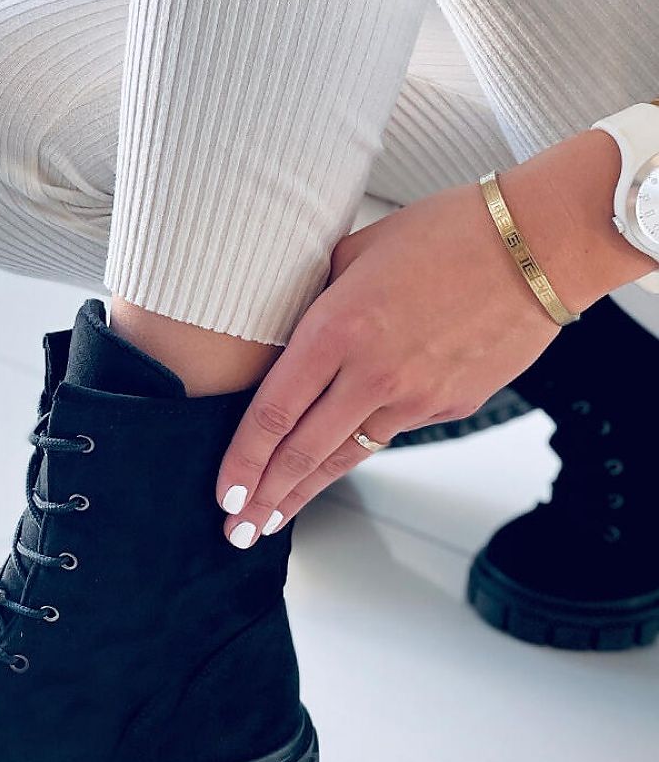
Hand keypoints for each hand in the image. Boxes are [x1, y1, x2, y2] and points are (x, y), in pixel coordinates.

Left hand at [215, 130, 647, 546]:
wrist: (539, 247)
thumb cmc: (450, 231)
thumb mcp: (358, 249)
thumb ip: (317, 295)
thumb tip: (290, 327)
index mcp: (338, 329)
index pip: (273, 413)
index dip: (242, 461)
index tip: (222, 492)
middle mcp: (373, 374)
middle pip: (303, 453)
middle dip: (264, 499)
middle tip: (236, 530)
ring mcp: (416, 398)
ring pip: (347, 455)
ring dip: (305, 491)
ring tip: (274, 518)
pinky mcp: (451, 406)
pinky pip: (393, 431)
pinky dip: (361, 448)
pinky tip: (337, 462)